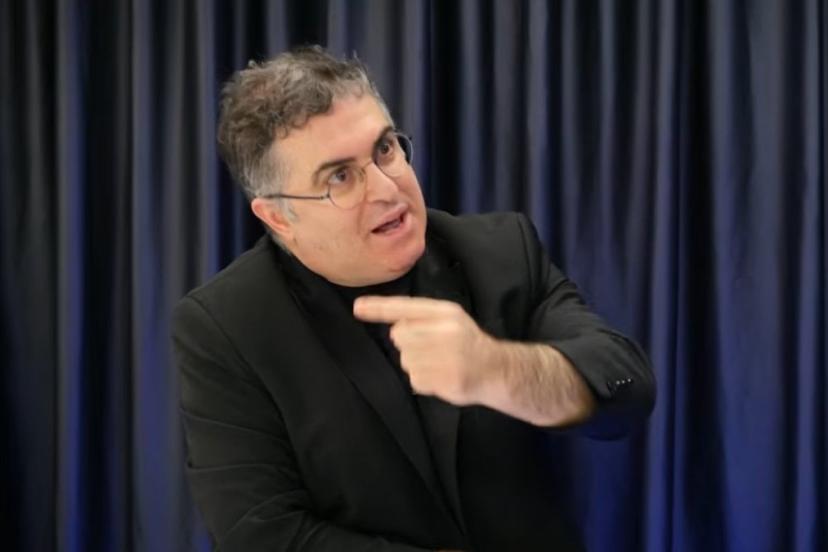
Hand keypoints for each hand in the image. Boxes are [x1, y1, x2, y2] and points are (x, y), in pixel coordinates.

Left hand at [353, 296, 498, 404]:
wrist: (496, 369)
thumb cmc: (467, 342)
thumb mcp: (451, 319)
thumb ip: (423, 317)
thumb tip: (391, 324)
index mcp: (446, 313)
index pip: (405, 307)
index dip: (379, 307)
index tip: (357, 307)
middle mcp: (446, 332)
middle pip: (399, 335)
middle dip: (408, 343)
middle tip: (429, 348)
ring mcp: (446, 357)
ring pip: (405, 359)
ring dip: (416, 363)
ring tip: (438, 362)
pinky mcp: (445, 380)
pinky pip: (415, 379)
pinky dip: (424, 380)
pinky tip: (441, 375)